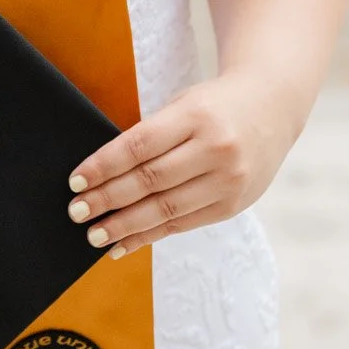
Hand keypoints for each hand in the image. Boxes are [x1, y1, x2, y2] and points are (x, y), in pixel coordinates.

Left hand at [66, 73, 295, 255]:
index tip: (75, 181)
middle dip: (107, 200)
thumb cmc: (214, 105)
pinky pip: (183, 224)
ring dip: (124, 226)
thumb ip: (150, 137)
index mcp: (197, 116)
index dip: (103, 166)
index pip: (139, 146)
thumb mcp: (183, 106)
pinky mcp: (234, 204)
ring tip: (94, 235)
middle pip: (150, 181)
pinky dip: (149, 236)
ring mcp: (229, 180)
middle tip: (76, 212)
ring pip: (166, 209)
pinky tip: (123, 243)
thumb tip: (100, 180)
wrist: (273, 106)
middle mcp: (217, 149)